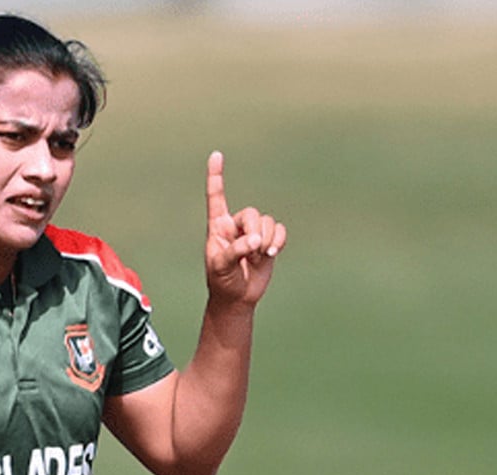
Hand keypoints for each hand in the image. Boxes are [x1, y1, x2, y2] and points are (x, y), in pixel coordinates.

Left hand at [204, 151, 286, 306]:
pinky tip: (272, 254)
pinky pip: (280, 230)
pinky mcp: (268, 241)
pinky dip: (279, 240)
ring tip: (258, 258)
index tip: (216, 155)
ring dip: (266, 241)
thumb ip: (235, 250)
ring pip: (267, 222)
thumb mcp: (221, 266)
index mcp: (217, 226)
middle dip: (255, 232)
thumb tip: (255, 241)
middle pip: (252, 214)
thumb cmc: (221, 281)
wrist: (237, 297)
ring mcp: (253, 232)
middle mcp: (235, 225)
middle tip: (252, 252)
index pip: (216, 197)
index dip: (216, 176)